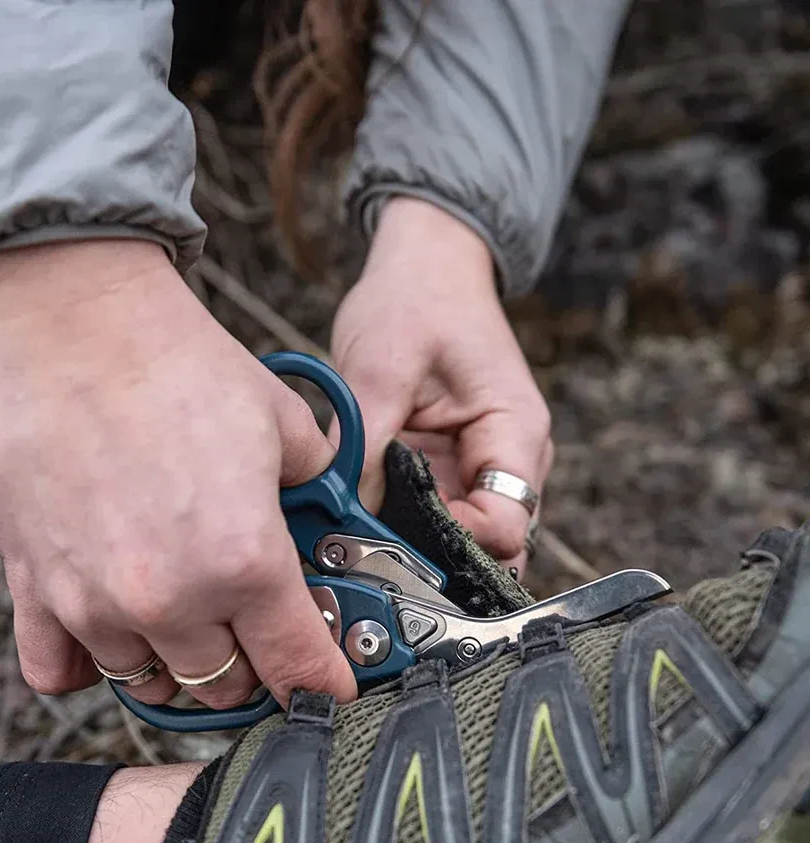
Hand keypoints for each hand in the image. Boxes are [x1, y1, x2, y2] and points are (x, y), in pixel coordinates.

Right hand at [0, 240, 355, 709]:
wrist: (63, 316)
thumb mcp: (280, 419)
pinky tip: (107, 633)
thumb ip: (314, 483)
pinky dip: (86, 666)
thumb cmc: (172, 360)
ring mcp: (91, 601)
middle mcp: (167, 598)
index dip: (323, 681)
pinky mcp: (30, 584)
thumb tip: (323, 509)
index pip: (298, 667)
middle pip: (223, 686)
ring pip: (148, 682)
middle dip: (251, 667)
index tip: (326, 684)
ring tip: (183, 617)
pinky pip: (54, 671)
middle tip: (254, 629)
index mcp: (243, 560)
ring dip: (175, 662)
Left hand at [331, 197, 552, 574]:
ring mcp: (478, 465)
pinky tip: (364, 520)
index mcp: (515, 432)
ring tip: (362, 538)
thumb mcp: (381, 367)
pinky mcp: (448, 465)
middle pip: (488, 544)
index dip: (455, 546)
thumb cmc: (417, 299)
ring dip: (414, 542)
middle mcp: (508, 458)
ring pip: (457, 536)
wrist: (425, 266)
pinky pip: (432, 513)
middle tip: (373, 556)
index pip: (506, 526)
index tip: (394, 541)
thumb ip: (366, 445)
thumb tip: (345, 515)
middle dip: (434, 557)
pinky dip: (401, 522)